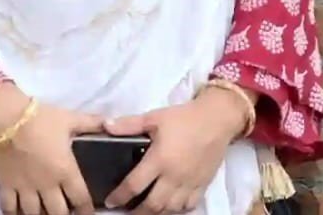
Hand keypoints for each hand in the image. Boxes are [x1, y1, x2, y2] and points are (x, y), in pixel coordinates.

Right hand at [0, 83, 102, 214]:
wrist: (5, 117)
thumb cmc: (40, 118)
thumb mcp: (70, 118)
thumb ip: (91, 123)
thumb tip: (109, 123)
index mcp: (65, 171)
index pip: (81, 199)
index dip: (86, 210)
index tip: (88, 213)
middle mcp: (47, 185)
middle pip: (58, 213)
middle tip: (67, 213)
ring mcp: (25, 188)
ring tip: (46, 214)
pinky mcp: (6, 186)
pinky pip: (10, 208)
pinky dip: (15, 214)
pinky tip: (19, 214)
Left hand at [103, 85, 252, 213]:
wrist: (217, 119)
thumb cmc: (184, 118)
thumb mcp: (154, 117)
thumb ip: (129, 124)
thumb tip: (105, 126)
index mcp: (159, 159)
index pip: (134, 185)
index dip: (119, 196)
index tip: (110, 202)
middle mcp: (174, 176)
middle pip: (153, 205)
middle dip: (137, 213)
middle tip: (126, 212)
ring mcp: (189, 183)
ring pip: (170, 209)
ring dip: (156, 213)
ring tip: (146, 211)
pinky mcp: (202, 185)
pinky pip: (189, 206)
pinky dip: (177, 210)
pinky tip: (169, 207)